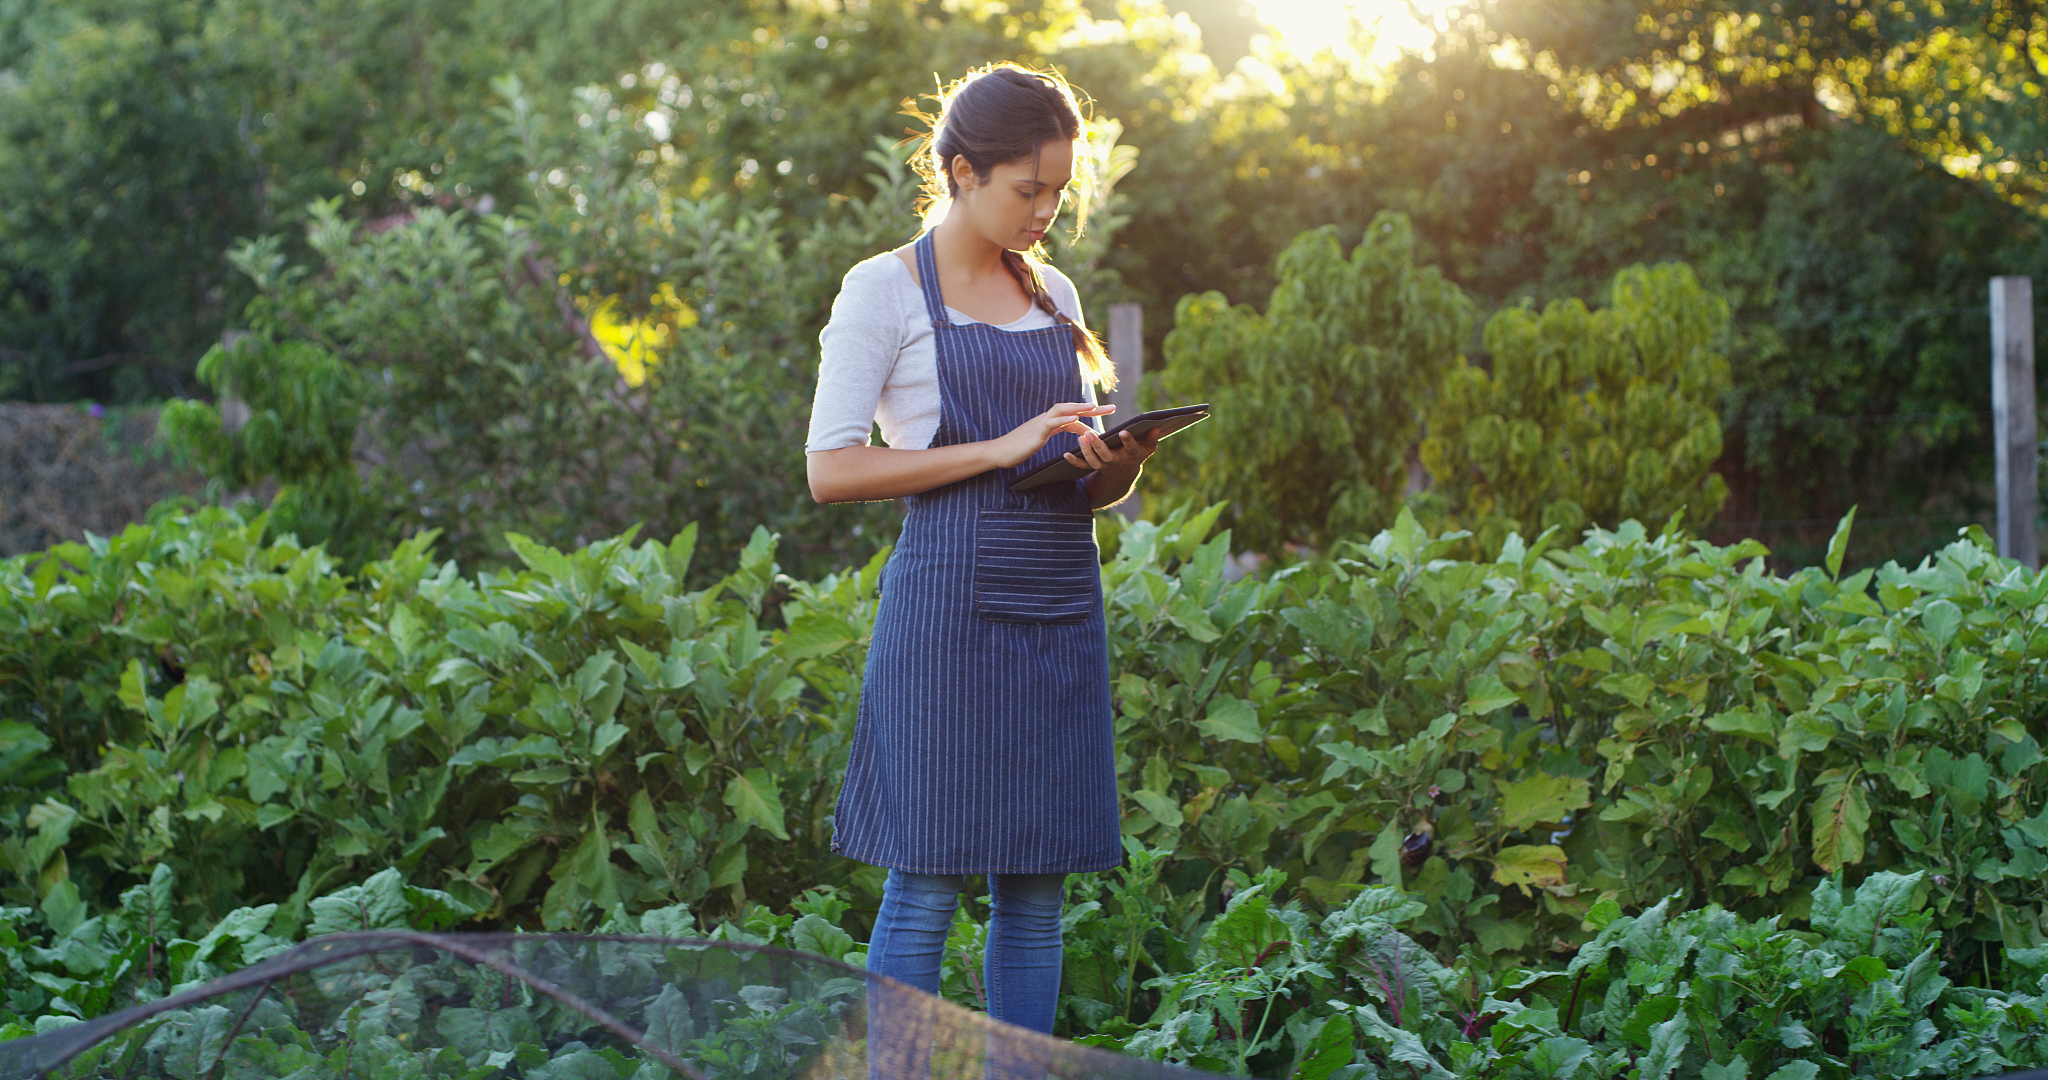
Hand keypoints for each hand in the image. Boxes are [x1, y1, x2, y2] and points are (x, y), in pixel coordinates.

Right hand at [985, 402, 1116, 468]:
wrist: (998, 452)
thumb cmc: (1017, 449)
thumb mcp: (1038, 440)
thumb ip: (1049, 433)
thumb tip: (1056, 433)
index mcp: (1049, 422)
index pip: (1073, 414)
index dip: (1090, 413)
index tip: (1106, 412)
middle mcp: (1046, 419)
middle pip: (1072, 408)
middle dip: (1092, 408)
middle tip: (1112, 408)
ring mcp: (1040, 424)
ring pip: (1062, 410)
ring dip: (1079, 407)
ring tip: (1094, 406)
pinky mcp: (1035, 433)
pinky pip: (1051, 422)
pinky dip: (1063, 419)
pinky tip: (1075, 418)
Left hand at [1065, 425, 1159, 479]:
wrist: (1124, 475)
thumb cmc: (1137, 455)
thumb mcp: (1147, 449)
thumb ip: (1152, 439)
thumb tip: (1155, 427)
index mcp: (1130, 456)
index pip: (1130, 448)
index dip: (1128, 441)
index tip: (1123, 432)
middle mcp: (1117, 462)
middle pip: (1107, 456)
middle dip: (1098, 446)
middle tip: (1090, 434)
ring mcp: (1105, 466)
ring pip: (1094, 461)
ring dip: (1086, 451)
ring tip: (1081, 437)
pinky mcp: (1095, 467)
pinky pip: (1083, 466)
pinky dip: (1074, 461)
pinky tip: (1066, 454)